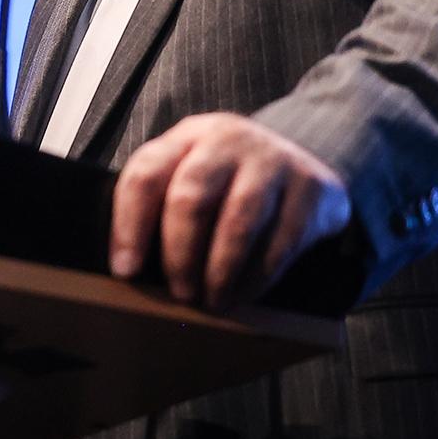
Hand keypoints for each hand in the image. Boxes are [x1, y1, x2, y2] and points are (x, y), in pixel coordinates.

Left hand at [109, 112, 350, 312]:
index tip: (125, 271)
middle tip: (179, 293)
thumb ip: (162, 204)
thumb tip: (131, 268)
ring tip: (212, 302)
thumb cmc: (232, 182)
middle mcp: (228, 139)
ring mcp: (273, 160)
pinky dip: (257, 277)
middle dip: (179, 253)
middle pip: (191, 197)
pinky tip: (243, 295)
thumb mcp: (194, 173)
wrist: (305, 164)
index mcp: (187, 136)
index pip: (146, 174)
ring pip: (238, 222)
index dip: (130, 225)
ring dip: (220, 271)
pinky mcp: (311, 188)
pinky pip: (281, 241)